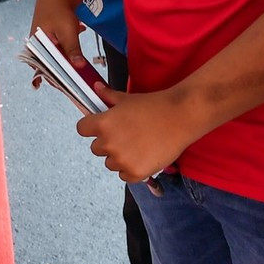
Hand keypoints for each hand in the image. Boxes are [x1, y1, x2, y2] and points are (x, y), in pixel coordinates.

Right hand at [28, 0, 85, 74]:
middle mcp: (36, 49)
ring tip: (77, 64)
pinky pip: (58, 54)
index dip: (58, 80)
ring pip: (55, 61)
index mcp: (35, 48)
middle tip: (77, 76)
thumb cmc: (58, 11)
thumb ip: (72, 50)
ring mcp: (42, 46)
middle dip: (64, 71)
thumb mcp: (67, 32)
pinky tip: (74, 50)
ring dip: (67, 62)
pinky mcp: (48, 43)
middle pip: (50, 68)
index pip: (44, 71)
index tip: (70, 86)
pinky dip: (67, 53)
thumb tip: (78, 66)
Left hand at [77, 88, 200, 183]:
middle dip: (108, 143)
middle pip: (96, 148)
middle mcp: (109, 144)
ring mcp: (122, 160)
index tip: (101, 127)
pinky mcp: (136, 173)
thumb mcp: (127, 99)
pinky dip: (131, 169)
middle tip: (126, 135)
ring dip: (119, 157)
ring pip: (110, 163)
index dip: (91, 127)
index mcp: (103, 124)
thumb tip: (96, 87)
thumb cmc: (154, 106)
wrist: (180, 117)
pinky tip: (144, 156)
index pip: (82, 129)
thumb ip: (108, 97)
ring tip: (138, 145)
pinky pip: (124, 176)